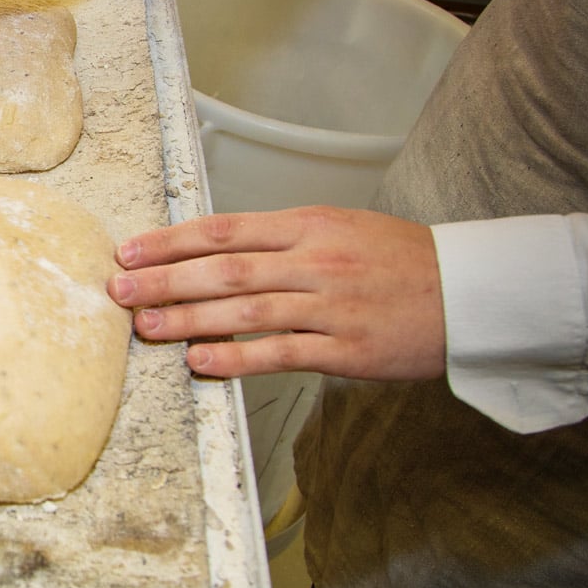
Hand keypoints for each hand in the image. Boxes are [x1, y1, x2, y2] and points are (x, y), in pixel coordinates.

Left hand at [105, 206, 446, 381]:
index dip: (171, 241)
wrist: (470, 292)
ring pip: (243, 311)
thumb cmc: (400, 260)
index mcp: (308, 226)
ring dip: (186, 319)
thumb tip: (216, 250)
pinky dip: (236, 357)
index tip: (130, 251)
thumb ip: (281, 239)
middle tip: (118, 290)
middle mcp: (314, 262)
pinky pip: (280, 353)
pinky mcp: (346, 350)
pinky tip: (199, 361)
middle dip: (163, 280)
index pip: (224, 230)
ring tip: (144, 326)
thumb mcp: (340, 228)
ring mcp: (329, 307)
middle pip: (223, 270)